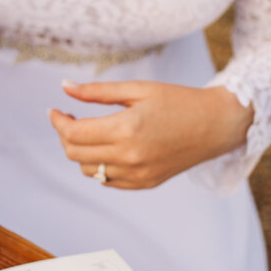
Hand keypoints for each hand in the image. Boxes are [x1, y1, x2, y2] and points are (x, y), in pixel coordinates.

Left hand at [49, 80, 253, 188]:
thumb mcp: (137, 89)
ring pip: (87, 170)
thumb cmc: (178, 100)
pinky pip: (106, 180)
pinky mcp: (144, 183)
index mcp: (126, 129)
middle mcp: (129, 157)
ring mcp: (136, 174)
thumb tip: (64, 87)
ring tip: (90, 132)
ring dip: (80, 152)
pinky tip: (106, 148)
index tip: (54, 110)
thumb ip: (97, 91)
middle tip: (70, 119)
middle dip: (65, 136)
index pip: (74, 133)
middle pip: (75, 154)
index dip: (58, 121)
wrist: (216, 125)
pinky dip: (98, 166)